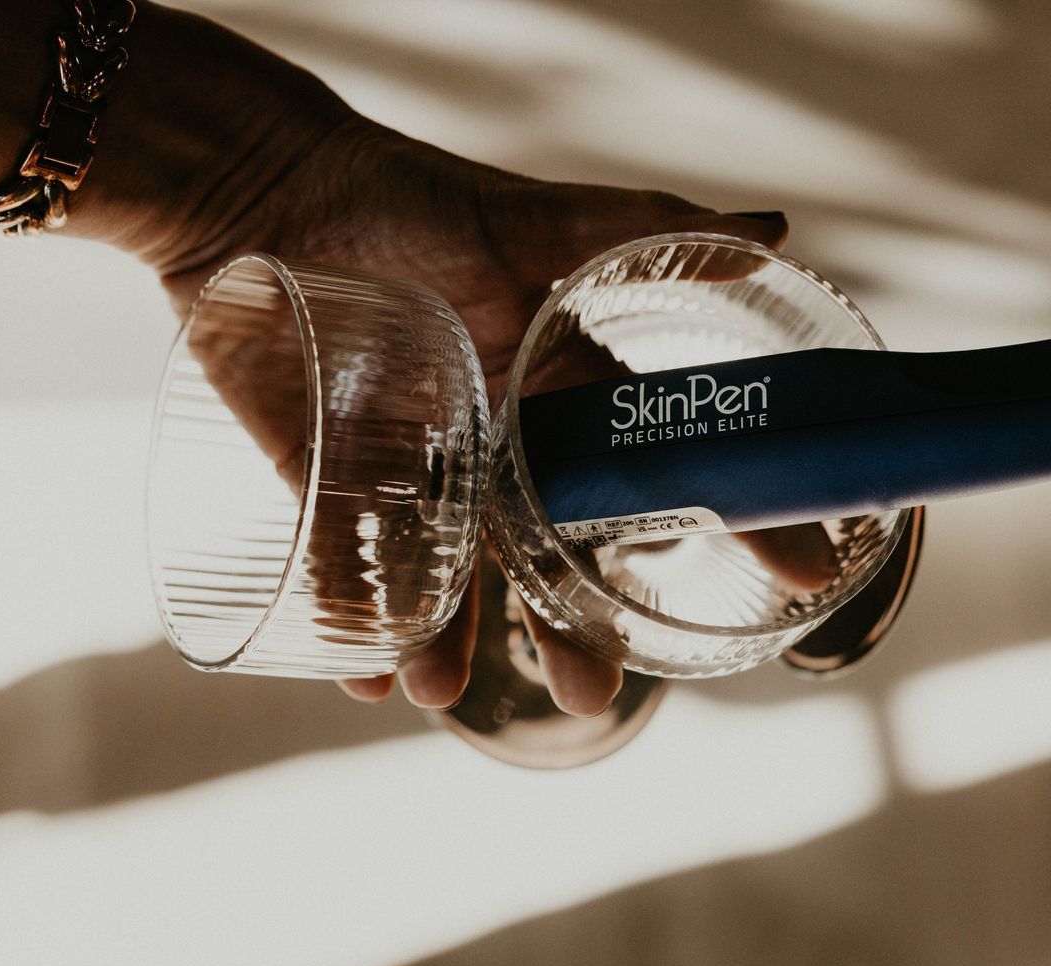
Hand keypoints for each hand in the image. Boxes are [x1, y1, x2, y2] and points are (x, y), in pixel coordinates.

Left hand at [153, 114, 826, 715]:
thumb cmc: (401, 194)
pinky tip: (362, 681)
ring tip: (436, 695)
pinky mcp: (328, 482)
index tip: (792, 574)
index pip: (645, 479)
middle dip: (570, 633)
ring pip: (449, 581)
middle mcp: (494, 450)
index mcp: (554, 397)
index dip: (712, 528)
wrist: (258, 184)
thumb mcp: (529, 219)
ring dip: (449, 644)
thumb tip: (776, 236)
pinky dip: (353, 628)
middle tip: (592, 696)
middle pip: (547, 560)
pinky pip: (349, 572)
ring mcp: (413, 475)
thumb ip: (639, 230)